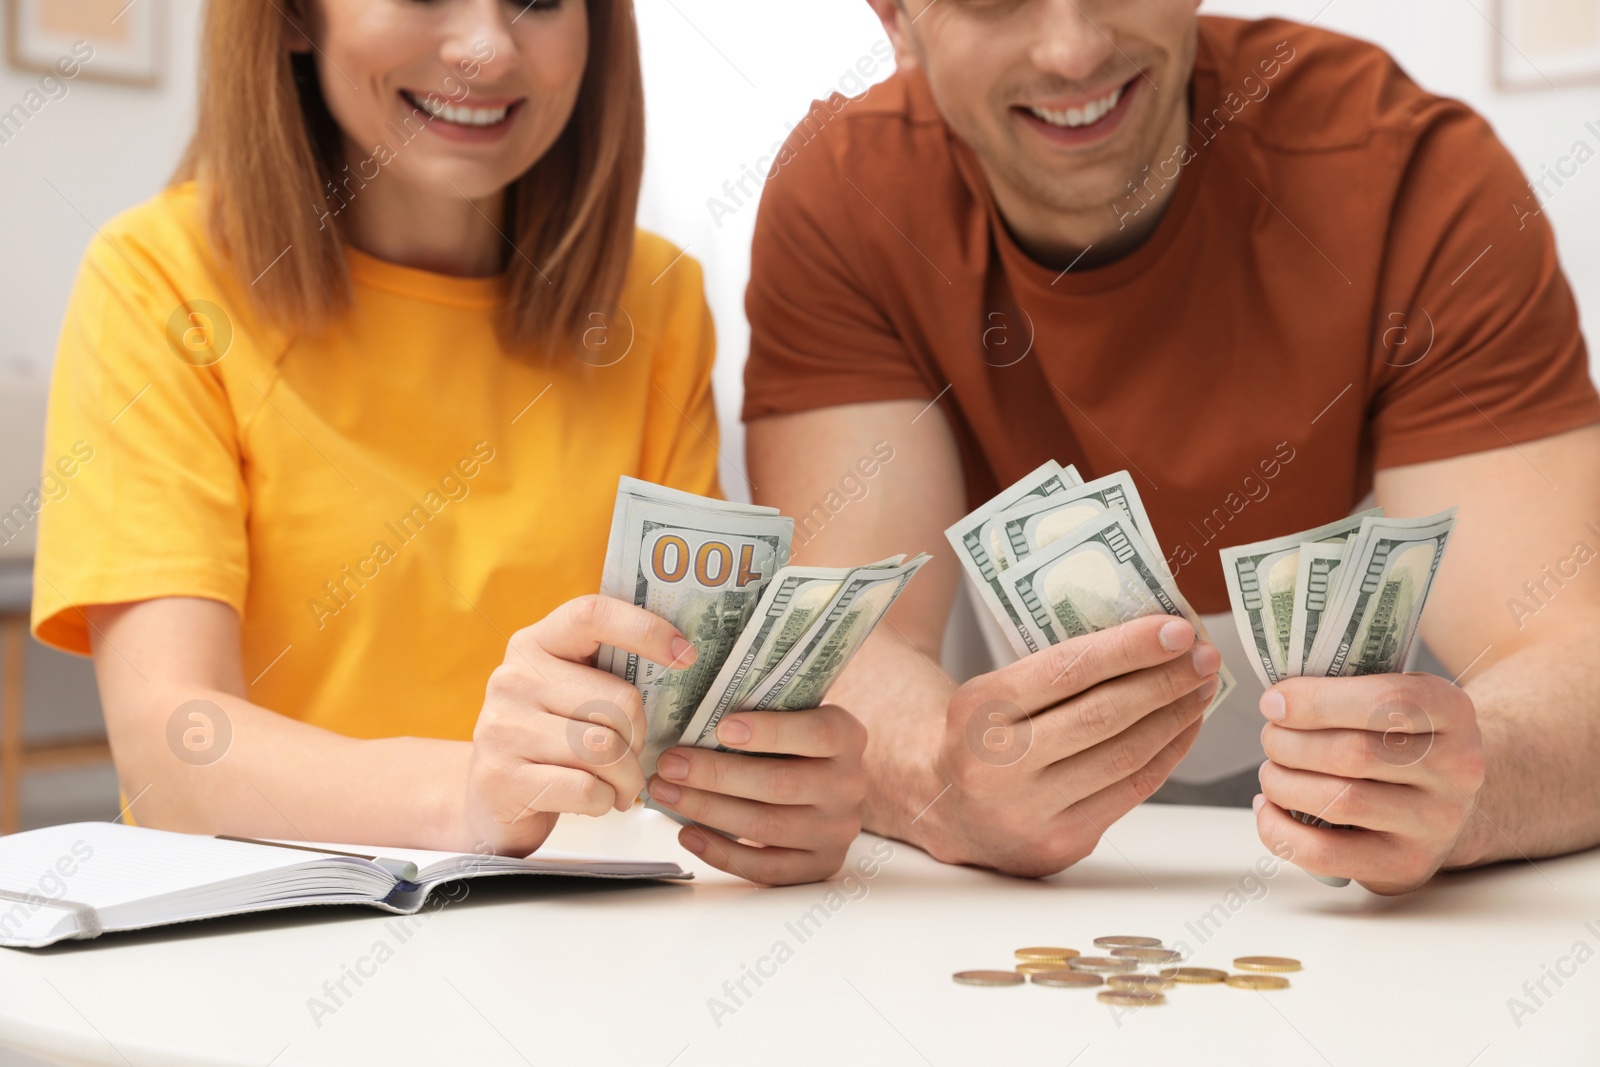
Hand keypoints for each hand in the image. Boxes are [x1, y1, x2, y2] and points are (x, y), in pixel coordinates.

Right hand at [464, 595, 696, 855]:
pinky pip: (585, 789)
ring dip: (627, 777)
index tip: (685, 654)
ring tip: (621, 785)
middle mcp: (513, 678)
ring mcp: (503, 728)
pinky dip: (604, 801)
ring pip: (605, 749)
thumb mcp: (569, 693)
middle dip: (640, 737)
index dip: (644, 629)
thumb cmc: (549, 740)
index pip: (592, 615)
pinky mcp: (501, 777)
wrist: (488, 798)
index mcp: (536, 644)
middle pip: (617, 701)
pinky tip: (596, 799)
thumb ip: (609, 672)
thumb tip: (682, 658)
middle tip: (633, 755)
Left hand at [645, 705, 867, 885]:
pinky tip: (688, 834)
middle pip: (781, 784)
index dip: (770, 731)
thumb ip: (760, 710)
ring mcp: (837, 830)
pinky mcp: (819, 865)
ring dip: (708, 811)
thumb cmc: (793, 743)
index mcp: (847, 737)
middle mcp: (850, 785)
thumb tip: (691, 712)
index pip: (817, 733)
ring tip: (667, 794)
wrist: (824, 785)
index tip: (721, 727)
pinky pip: (767, 868)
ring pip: (768, 827)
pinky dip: (722, 853)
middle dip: (717, 775)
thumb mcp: (792, 715)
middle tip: (670, 764)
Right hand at [922, 614, 1220, 876]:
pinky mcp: (1060, 843)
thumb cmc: (980, 733)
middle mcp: (998, 766)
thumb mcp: (992, 691)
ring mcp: (1030, 812)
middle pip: (1103, 716)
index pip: (1067, 671)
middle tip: (1204, 655)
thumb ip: (1054, 673)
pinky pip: (1129, 792)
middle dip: (1164, 681)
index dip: (1129, 649)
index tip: (1176, 629)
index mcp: (978, 711)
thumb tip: (1147, 641)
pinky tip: (1182, 727)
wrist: (941, 804)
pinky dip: (1165, 755)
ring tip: (1200, 687)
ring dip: (1173, 717)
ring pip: (1124, 757)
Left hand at [1253, 671, 1485, 894]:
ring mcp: (1434, 823)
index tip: (1274, 703)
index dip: (1316, 700)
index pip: (1389, 700)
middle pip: (1353, 753)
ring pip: (1338, 802)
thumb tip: (1277, 704)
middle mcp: (1456, 769)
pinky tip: (1269, 808)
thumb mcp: (1394, 699)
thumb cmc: (1401, 740)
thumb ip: (1346, 689)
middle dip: (1289, 743)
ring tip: (1273, 772)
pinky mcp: (1405, 865)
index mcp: (1451, 712)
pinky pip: (1325, 853)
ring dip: (1282, 783)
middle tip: (1271, 737)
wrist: (1446, 799)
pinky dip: (1279, 829)